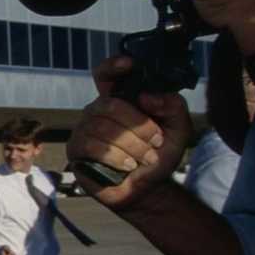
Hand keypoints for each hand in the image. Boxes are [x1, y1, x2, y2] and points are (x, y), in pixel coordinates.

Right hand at [66, 56, 190, 211]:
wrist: (147, 190)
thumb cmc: (158, 155)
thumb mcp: (178, 128)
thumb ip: (172, 106)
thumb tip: (147, 97)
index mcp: (120, 99)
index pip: (106, 75)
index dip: (114, 66)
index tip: (130, 65)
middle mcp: (97, 111)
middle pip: (109, 105)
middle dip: (138, 125)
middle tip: (156, 141)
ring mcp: (84, 130)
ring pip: (103, 128)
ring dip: (131, 146)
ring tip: (145, 159)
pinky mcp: (76, 151)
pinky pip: (91, 146)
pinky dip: (115, 157)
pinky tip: (127, 166)